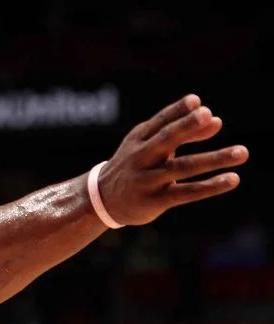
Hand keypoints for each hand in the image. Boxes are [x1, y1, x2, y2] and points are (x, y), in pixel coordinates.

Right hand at [98, 94, 248, 225]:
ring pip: (182, 167)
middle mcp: (140, 157)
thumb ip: (185, 133)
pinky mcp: (154, 201)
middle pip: (165, 140)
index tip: (196, 101)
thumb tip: (217, 121)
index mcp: (138, 139)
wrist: (102, 199)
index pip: (159, 122)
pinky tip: (232, 179)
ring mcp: (146, 179)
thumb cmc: (134, 166)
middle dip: (186, 128)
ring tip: (242, 152)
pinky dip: (210, 186)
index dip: (177, 111)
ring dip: (213, 159)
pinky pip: (186, 193)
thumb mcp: (152, 147)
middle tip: (208, 116)